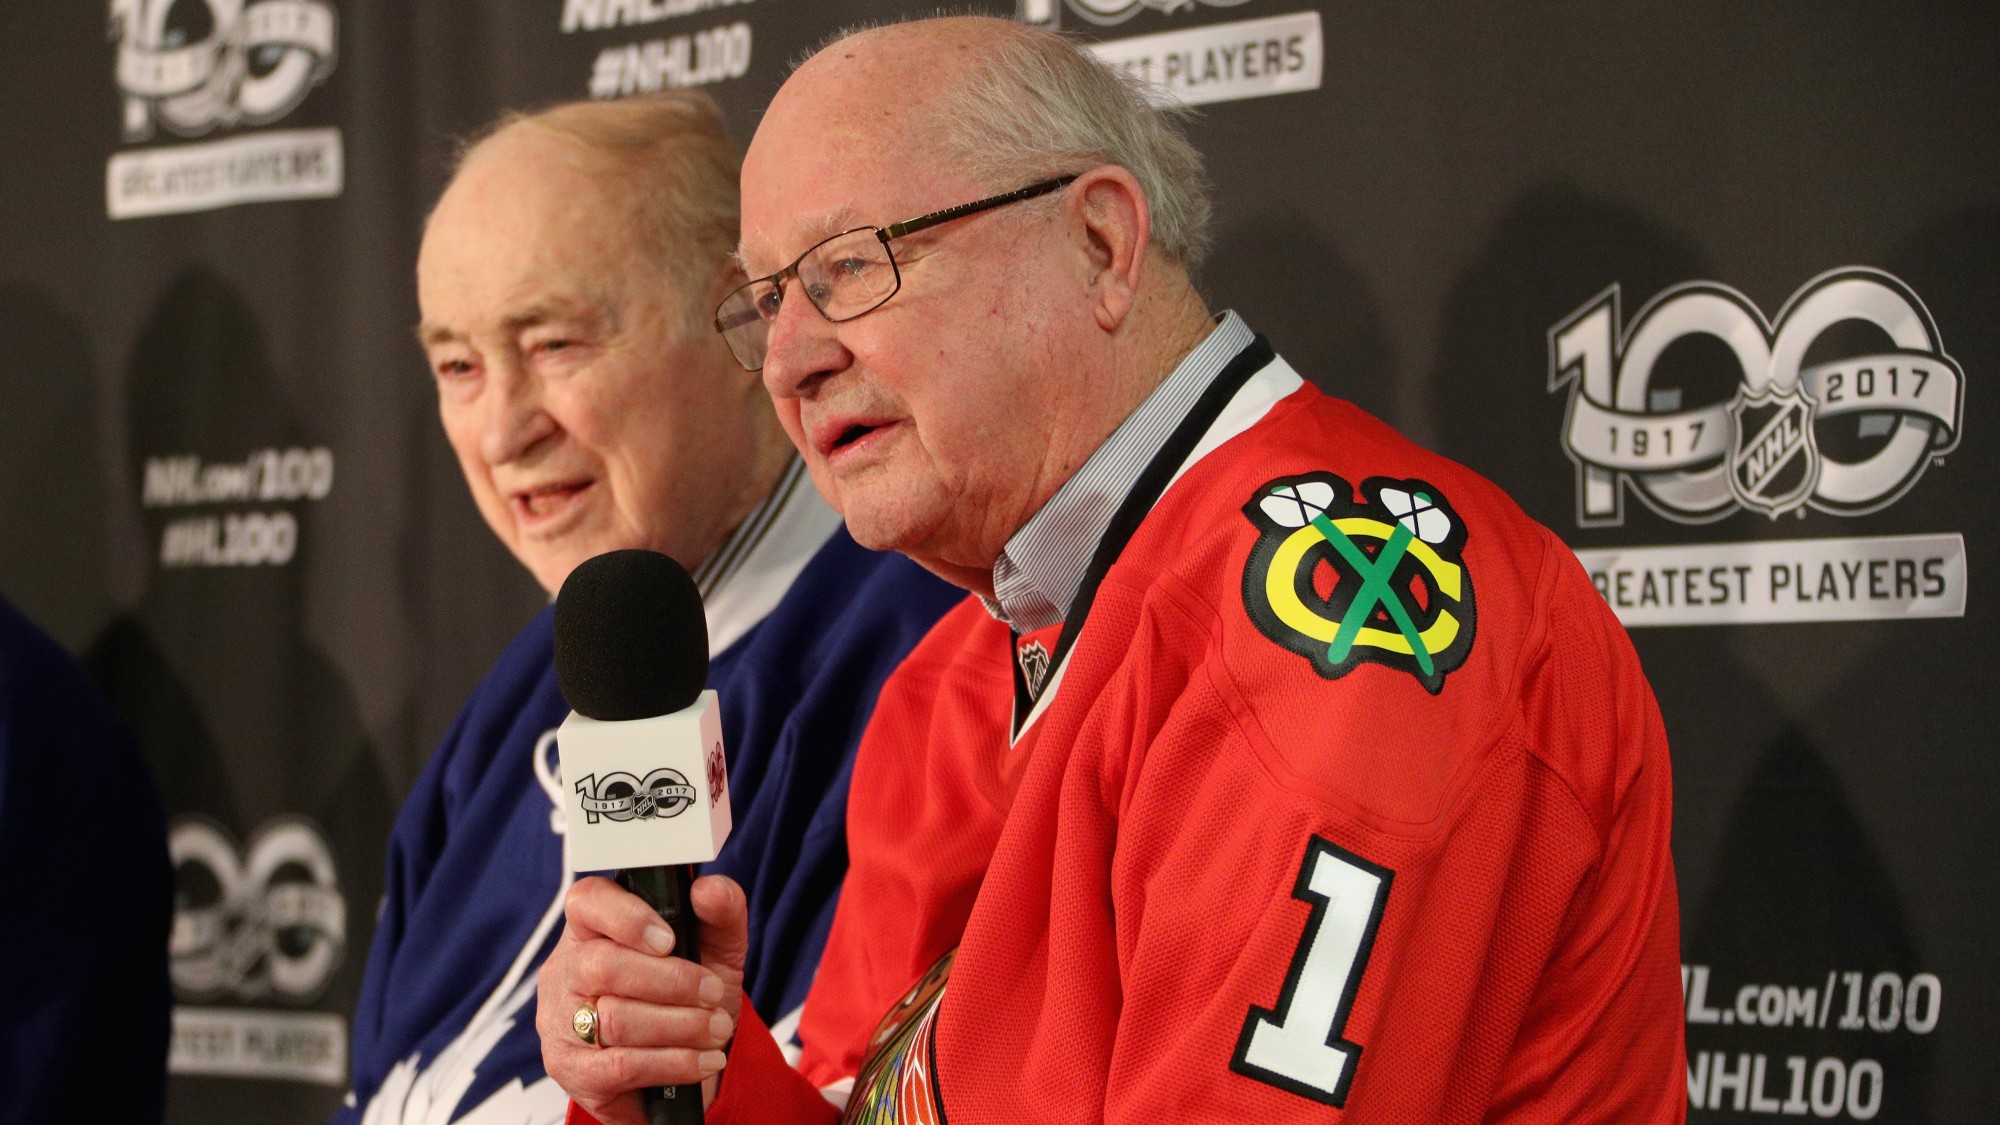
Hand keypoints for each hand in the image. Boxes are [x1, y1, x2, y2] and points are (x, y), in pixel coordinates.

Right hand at [538, 874, 750, 1123]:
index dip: (627, 917)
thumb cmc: (687, 996)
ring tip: (717, 1029)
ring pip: (616, 1019)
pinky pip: (623, 1065)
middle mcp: (567, 970)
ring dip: (682, 1026)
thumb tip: (710, 890)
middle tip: (713, 993)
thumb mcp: (715, 949)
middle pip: (604, 966)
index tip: (669, 939)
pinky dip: (675, 1062)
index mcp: (593, 928)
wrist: (679, 1069)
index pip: (587, 902)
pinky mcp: (572, 1070)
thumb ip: (720, 913)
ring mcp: (561, 1022)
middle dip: (672, 981)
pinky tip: (704, 1060)